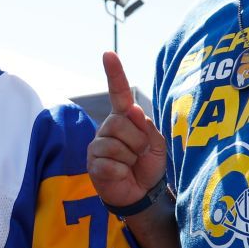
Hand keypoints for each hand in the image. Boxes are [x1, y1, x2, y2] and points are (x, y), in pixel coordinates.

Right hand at [87, 51, 165, 208]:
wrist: (143, 193)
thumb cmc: (148, 164)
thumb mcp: (155, 142)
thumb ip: (146, 126)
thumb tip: (130, 111)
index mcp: (124, 118)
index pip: (118, 92)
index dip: (114, 73)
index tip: (108, 54)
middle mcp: (107, 128)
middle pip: (120, 122)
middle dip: (138, 140)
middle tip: (141, 153)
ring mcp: (98, 146)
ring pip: (115, 144)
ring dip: (131, 156)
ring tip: (131, 164)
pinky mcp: (93, 164)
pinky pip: (110, 163)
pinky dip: (122, 170)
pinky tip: (122, 174)